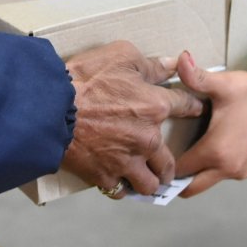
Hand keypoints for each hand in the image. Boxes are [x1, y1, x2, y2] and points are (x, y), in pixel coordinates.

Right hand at [61, 41, 204, 197]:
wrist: (51, 107)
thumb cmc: (85, 78)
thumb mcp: (121, 56)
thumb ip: (151, 64)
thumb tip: (174, 63)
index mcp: (155, 106)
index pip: (186, 107)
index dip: (193, 107)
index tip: (195, 110)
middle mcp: (148, 138)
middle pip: (169, 161)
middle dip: (167, 164)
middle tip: (162, 164)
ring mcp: (127, 160)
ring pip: (149, 183)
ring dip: (148, 181)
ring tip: (143, 179)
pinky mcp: (105, 175)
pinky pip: (120, 190)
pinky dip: (119, 187)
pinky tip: (117, 181)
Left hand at [174, 51, 246, 197]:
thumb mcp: (222, 84)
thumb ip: (196, 76)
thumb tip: (180, 57)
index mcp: (215, 150)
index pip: (180, 169)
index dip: (164, 164)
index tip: (153, 154)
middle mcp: (227, 168)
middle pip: (191, 187)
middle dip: (175, 180)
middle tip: (161, 163)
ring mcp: (239, 172)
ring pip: (206, 182)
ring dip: (193, 174)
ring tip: (180, 154)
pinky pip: (221, 177)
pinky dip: (209, 170)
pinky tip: (203, 150)